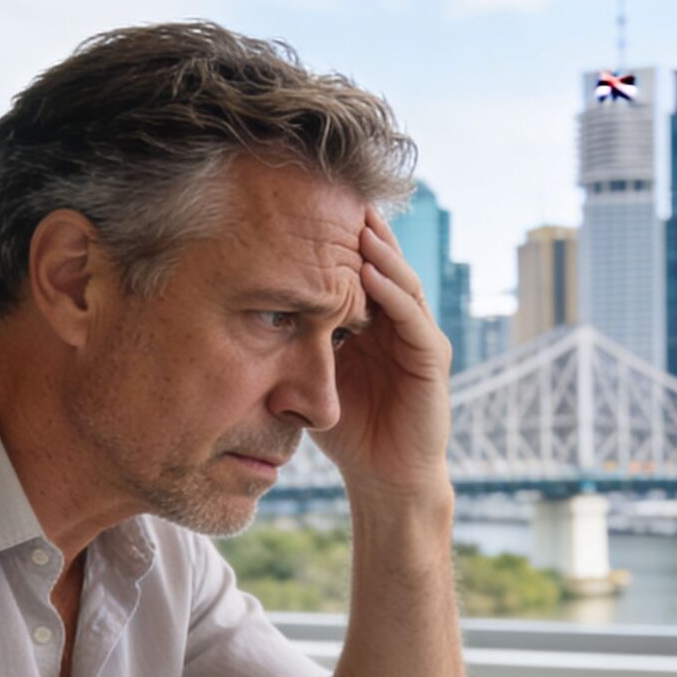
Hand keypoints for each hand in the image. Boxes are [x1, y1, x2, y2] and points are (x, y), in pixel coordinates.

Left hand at [315, 207, 454, 501]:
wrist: (383, 480)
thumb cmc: (346, 433)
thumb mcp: (310, 376)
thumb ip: (294, 342)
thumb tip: (244, 311)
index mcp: (373, 325)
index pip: (357, 271)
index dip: (337, 242)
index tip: (307, 209)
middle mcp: (399, 324)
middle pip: (383, 265)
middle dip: (362, 232)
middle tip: (336, 195)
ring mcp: (419, 339)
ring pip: (401, 283)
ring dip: (381, 253)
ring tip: (357, 224)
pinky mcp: (432, 360)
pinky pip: (413, 318)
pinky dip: (394, 294)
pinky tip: (371, 273)